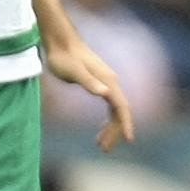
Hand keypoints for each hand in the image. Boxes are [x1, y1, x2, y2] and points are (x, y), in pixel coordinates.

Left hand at [43, 29, 136, 151]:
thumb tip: (105, 92)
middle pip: (119, 111)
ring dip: (110, 128)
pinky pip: (109, 105)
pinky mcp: (99, 83)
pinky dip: (107, 120)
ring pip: (114, 110)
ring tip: (100, 145)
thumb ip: (89, 82)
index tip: (129, 139)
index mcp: (108, 81)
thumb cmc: (64, 57)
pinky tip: (100, 130)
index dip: (126, 123)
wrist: (59, 41)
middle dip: (115, 131)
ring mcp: (106, 82)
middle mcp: (111, 82)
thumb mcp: (74, 72)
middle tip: (104, 149)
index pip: (122, 107)